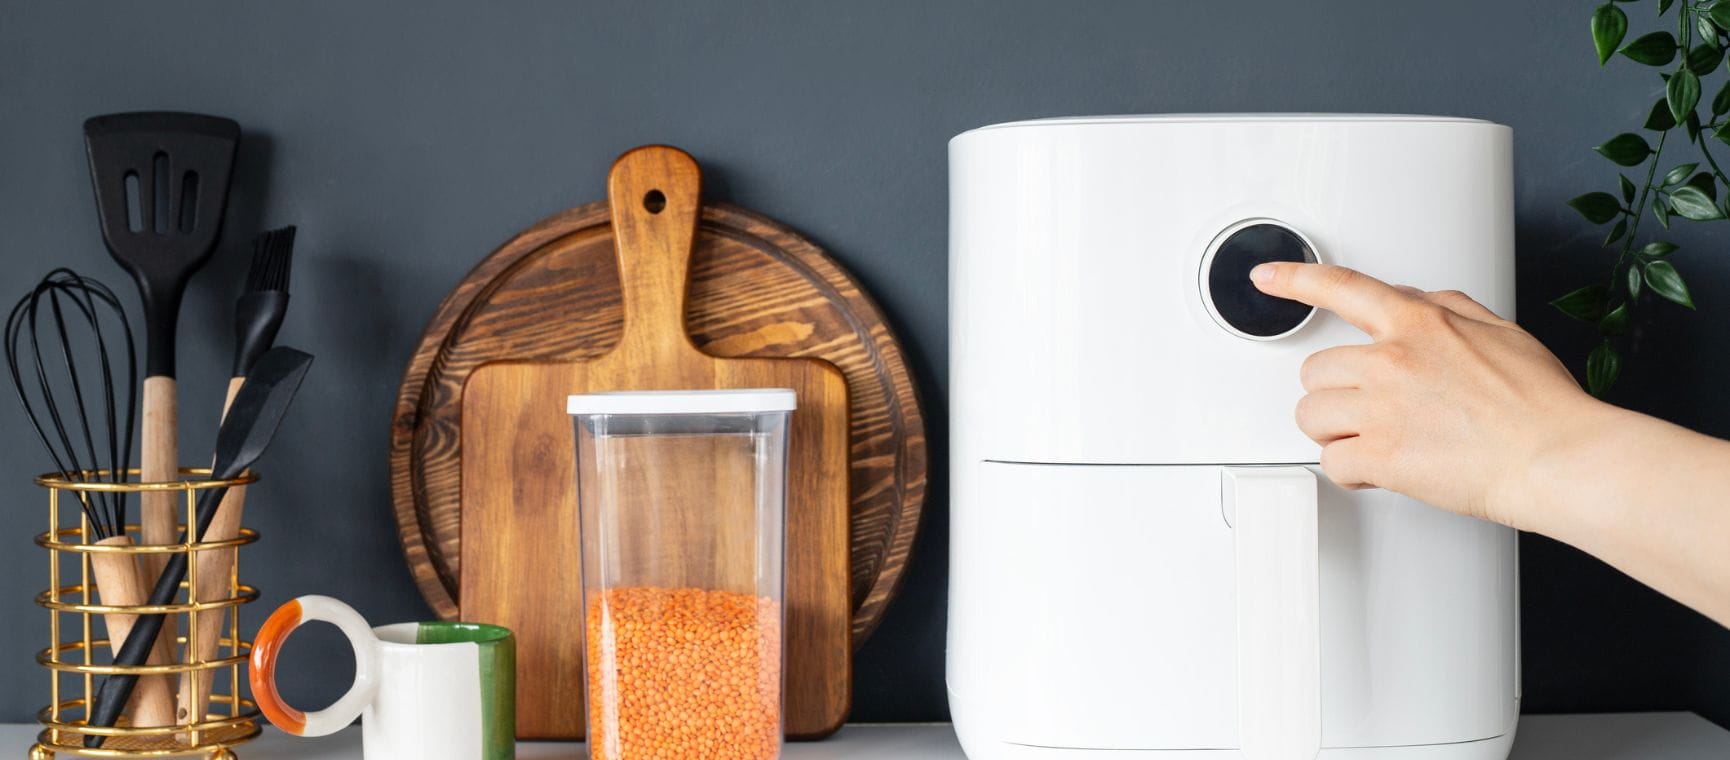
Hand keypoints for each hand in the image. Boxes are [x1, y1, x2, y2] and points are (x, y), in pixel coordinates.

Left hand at [1250, 262, 1609, 527]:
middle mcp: (1392, 360)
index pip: (1342, 288)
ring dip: (1334, 431)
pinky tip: (1380, 469)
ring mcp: (1382, 408)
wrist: (1556, 456)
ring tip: (1374, 440)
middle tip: (1371, 411)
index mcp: (1419, 324)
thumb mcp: (1499, 330)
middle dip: (1336, 393)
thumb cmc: (1539, 404)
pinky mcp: (1380, 455)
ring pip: (1311, 415)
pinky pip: (1332, 462)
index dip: (1296, 280)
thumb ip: (1447, 308)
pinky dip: (1350, 471)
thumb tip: (1410, 297)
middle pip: (1315, 370)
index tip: (1268, 278)